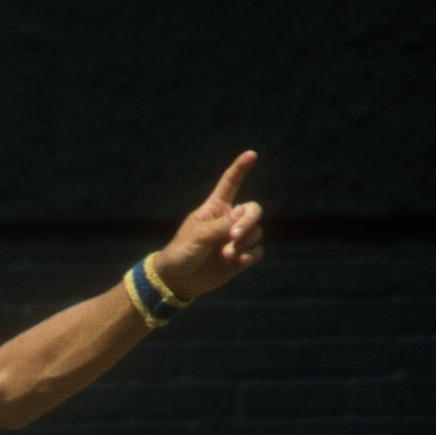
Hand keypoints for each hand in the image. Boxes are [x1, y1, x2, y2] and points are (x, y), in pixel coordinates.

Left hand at [152, 152, 262, 301]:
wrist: (178, 280)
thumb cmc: (182, 251)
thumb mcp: (198, 235)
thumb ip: (221, 224)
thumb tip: (243, 210)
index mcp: (215, 208)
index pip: (230, 183)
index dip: (240, 168)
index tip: (251, 154)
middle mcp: (229, 221)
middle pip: (253, 210)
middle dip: (249, 221)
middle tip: (233, 236)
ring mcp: (235, 239)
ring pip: (257, 232)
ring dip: (245, 242)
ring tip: (227, 254)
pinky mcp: (240, 257)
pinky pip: (257, 251)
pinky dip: (250, 255)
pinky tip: (238, 261)